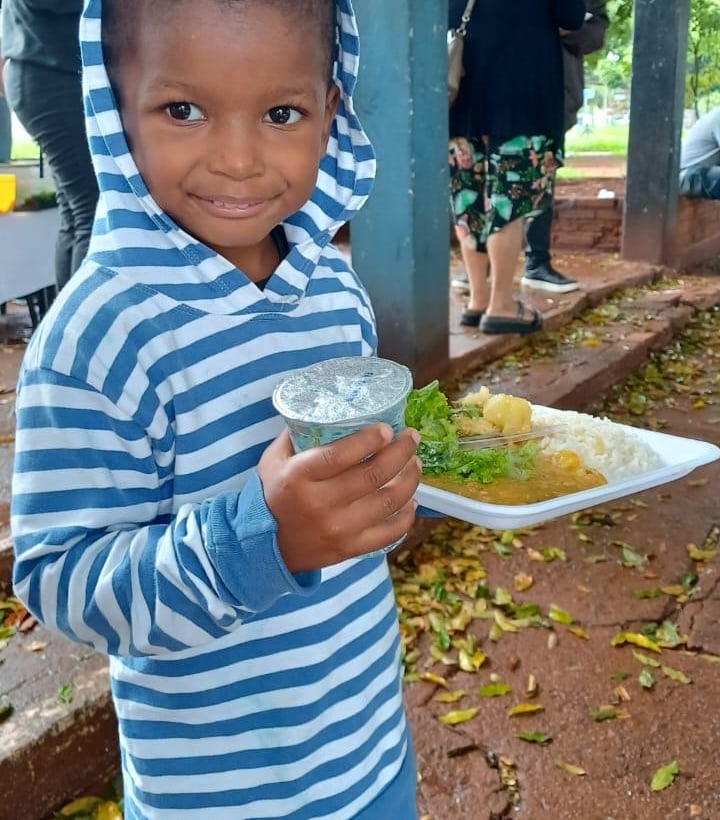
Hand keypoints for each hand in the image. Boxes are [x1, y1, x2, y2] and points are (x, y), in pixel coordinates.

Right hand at [257, 424, 421, 571]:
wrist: (263, 547)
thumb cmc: (272, 495)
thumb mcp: (274, 460)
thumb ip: (298, 435)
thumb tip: (327, 409)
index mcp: (299, 477)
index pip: (340, 455)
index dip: (369, 440)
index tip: (388, 429)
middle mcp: (320, 504)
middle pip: (373, 474)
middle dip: (401, 452)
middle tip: (412, 437)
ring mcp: (338, 529)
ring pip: (388, 501)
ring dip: (409, 479)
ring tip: (415, 464)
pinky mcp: (350, 549)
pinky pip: (389, 532)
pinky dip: (406, 516)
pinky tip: (411, 500)